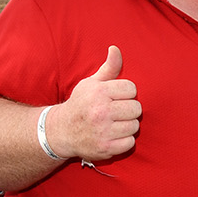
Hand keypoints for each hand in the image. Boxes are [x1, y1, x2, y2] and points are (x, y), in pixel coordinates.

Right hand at [48, 46, 141, 161]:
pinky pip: (130, 142)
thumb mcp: (91, 83)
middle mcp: (101, 111)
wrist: (61, 131)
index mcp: (99, 92)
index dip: (126, 93)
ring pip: (135, 126)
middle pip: (136, 108)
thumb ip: (108, 68)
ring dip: (127, 126)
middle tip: (117, 113)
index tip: (116, 98)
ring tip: (114, 124)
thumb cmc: (81, 104)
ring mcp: (103, 131)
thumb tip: (115, 49)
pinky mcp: (106, 148)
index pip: (131, 88)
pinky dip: (124, 141)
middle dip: (129, 110)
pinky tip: (113, 136)